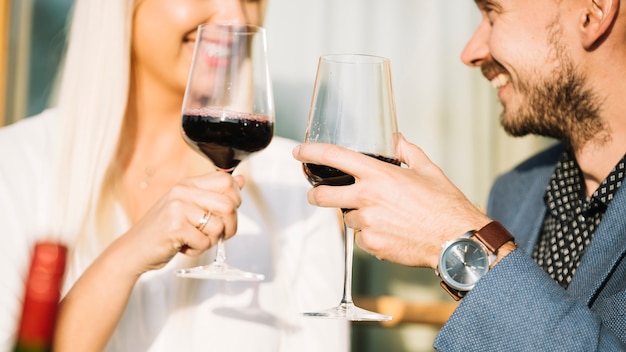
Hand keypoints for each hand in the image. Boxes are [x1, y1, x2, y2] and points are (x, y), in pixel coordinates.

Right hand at [112, 171, 243, 273]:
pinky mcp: (175, 227)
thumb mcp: (188, 207)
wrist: (133, 250)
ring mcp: (177, 208)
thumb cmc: (163, 231)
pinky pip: (205, 242)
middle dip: (230, 226)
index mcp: (188, 184)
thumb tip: (241, 180)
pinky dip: (198, 250)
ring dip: (212, 241)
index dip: (235, 198)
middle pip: (229, 204)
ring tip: (195, 241)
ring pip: (218, 226)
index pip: (226, 180)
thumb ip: (213, 194)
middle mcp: (182, 192)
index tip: (225, 213)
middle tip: (217, 235)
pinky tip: (184, 247)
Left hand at [292, 134, 490, 269]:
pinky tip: (391, 232)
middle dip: (315, 194)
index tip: (298, 152)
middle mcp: (368, 197)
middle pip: (322, 195)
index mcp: (379, 174)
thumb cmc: (444, 205)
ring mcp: (367, 223)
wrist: (456, 240)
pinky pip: (360, 238)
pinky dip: (370, 235)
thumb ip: (406, 151)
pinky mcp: (371, 245)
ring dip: (357, 217)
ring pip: (347, 218)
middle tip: (317, 194)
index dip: (311, 152)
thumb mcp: (427, 169)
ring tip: (385, 217)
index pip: (335, 157)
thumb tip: (396, 138)